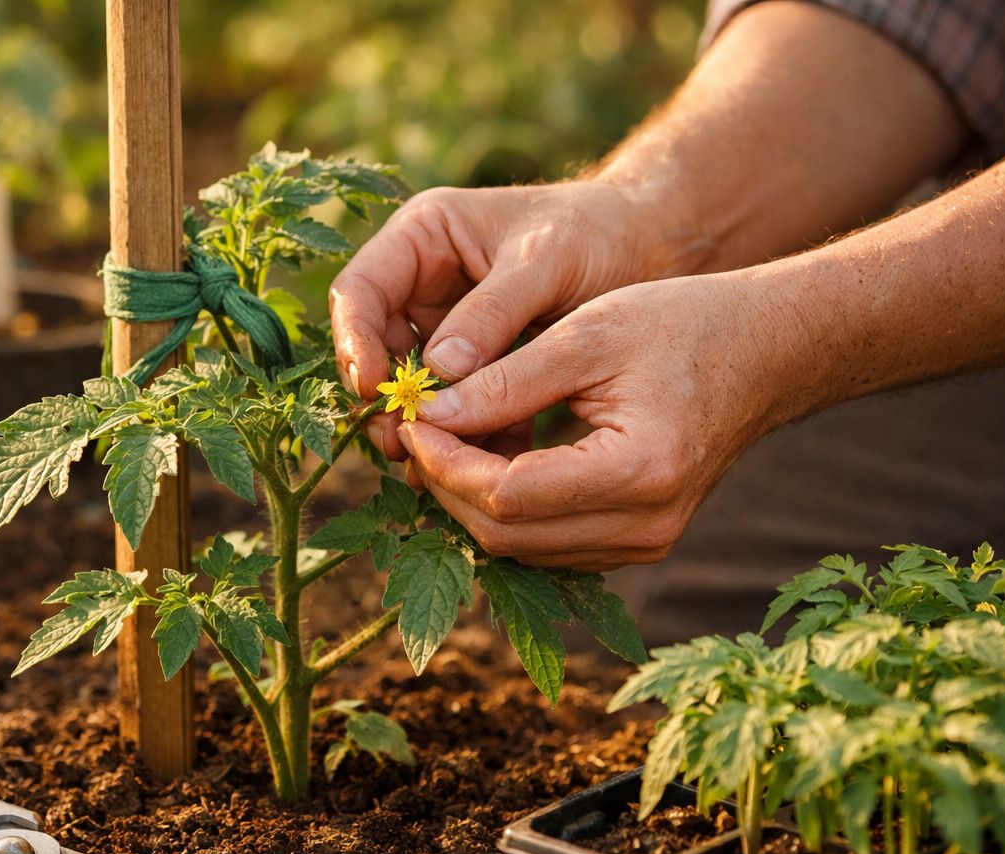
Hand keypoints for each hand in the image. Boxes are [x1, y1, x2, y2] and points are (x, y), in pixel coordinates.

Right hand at [330, 179, 705, 458]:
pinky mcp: (478, 365)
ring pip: (412, 385)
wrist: (650, 248)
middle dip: (385, 398)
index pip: (359, 291)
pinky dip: (466, 436)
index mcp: (424, 234)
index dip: (355, 342)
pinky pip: (457, 405)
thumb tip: (438, 373)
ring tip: (429, 466)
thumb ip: (494, 311)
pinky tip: (479, 470)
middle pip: (374, 346)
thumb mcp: (547, 260)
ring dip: (420, 426)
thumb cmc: (598, 233)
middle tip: (398, 443)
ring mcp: (447, 325)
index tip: (374, 388)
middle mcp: (423, 281)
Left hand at [398, 273, 787, 570]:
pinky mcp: (636, 543)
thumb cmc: (683, 326)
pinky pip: (548, 545)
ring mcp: (644, 544)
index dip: (446, 463)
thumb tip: (429, 417)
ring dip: (470, 502)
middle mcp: (646, 526)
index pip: (507, 495)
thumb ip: (506, 380)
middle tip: (416, 433)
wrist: (763, 352)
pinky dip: (506, 510)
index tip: (414, 421)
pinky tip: (485, 461)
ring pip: (522, 549)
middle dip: (447, 486)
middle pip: (507, 535)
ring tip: (442, 443)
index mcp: (639, 472)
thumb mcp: (589, 335)